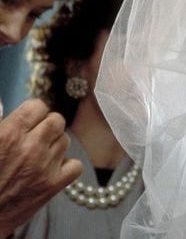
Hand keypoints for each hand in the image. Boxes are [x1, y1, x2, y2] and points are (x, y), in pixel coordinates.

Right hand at [0, 100, 82, 235]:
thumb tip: (2, 103)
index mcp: (9, 134)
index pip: (38, 106)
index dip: (33, 113)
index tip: (29, 121)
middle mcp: (30, 147)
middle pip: (57, 120)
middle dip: (47, 126)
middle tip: (36, 137)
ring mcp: (45, 166)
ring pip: (66, 140)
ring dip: (55, 145)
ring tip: (39, 155)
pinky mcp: (53, 185)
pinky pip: (75, 165)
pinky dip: (67, 166)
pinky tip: (53, 168)